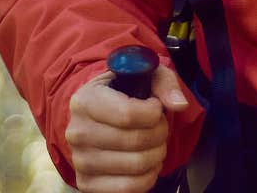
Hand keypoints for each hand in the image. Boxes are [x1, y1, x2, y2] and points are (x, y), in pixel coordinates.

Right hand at [65, 61, 191, 191]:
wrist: (97, 117)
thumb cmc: (123, 94)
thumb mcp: (144, 76)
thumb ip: (164, 84)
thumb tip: (179, 105)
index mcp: (85, 101)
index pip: (127, 114)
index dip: (153, 113)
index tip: (155, 108)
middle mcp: (77, 132)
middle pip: (135, 141)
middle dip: (160, 133)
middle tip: (160, 127)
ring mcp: (80, 160)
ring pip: (136, 165)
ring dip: (157, 155)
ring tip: (155, 144)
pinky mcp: (87, 183)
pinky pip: (129, 188)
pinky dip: (148, 177)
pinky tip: (148, 163)